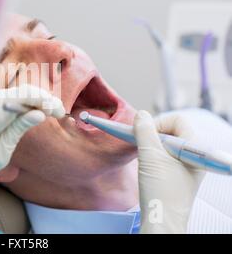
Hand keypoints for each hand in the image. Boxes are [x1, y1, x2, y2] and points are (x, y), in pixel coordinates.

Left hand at [0, 84, 64, 220]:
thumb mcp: (1, 153)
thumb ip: (19, 129)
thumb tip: (40, 113)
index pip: (21, 98)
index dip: (44, 101)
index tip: (60, 111)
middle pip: (18, 92)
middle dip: (41, 99)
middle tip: (58, 112)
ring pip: (11, 93)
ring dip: (30, 100)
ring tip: (47, 112)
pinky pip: (0, 97)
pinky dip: (17, 102)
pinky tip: (29, 110)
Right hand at [134, 110, 204, 233]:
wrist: (162, 219)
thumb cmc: (160, 189)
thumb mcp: (150, 156)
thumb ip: (144, 131)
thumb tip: (141, 114)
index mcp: (194, 147)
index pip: (178, 120)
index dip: (158, 123)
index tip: (144, 134)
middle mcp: (194, 153)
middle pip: (172, 130)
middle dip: (153, 133)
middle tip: (141, 144)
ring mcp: (187, 164)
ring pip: (167, 142)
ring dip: (152, 144)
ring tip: (143, 156)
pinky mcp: (178, 173)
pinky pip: (166, 154)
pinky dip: (154, 154)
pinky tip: (146, 163)